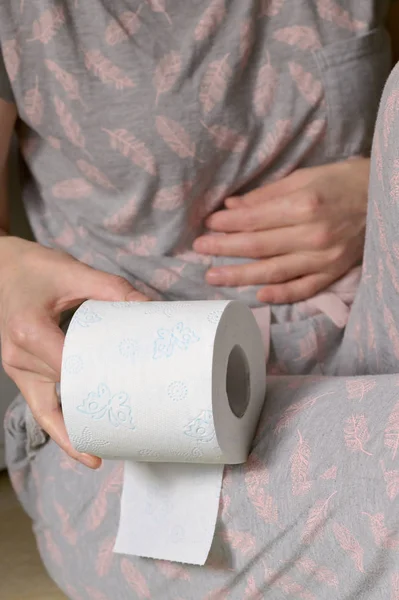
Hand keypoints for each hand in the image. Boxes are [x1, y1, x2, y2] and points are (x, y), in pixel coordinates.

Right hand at [0, 237, 147, 467]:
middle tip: (120, 437)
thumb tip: (153, 309)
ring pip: (44, 410)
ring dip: (70, 432)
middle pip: (59, 396)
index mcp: (30, 331)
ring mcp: (17, 367)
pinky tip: (78, 443)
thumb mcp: (74, 272)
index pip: (69, 368)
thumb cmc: (35, 268)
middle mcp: (19, 356)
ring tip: (97, 454)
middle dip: (87, 419)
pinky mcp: (21, 370)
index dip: (99, 383)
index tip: (130, 393)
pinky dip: (57, 425)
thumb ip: (114, 290)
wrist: (0, 267)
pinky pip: (38, 405)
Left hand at [193, 158, 368, 302]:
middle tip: (199, 250)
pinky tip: (258, 296)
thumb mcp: (304, 178)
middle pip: (258, 246)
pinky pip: (303, 289)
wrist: (382, 198)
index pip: (255, 219)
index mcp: (304, 204)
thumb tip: (233, 206)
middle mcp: (312, 234)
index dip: (227, 223)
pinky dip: (281, 295)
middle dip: (224, 248)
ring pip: (274, 272)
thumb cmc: (340, 182)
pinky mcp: (333, 272)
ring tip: (213, 277)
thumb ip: (267, 195)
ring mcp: (323, 257)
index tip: (208, 225)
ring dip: (240, 275)